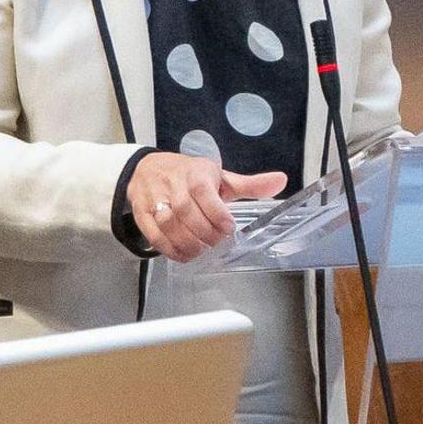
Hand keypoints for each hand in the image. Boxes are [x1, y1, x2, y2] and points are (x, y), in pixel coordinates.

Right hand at [125, 152, 285, 264]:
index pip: (203, 192)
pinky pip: (154, 235)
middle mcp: (172, 184)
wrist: (146, 169)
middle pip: (186, 212)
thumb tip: (281, 181)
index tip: (228, 228)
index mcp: (195, 173)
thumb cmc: (188, 175)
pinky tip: (184, 255)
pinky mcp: (142, 214)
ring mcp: (154, 199)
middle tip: (216, 244)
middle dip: (204, 233)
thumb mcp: (219, 176)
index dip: (217, 213)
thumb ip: (249, 184)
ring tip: (201, 252)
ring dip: (188, 243)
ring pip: (169, 224)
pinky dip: (170, 249)